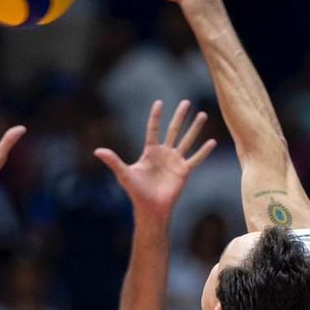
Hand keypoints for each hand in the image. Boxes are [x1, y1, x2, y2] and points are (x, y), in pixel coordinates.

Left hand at [93, 99, 214, 218]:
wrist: (151, 208)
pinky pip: (196, 159)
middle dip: (180, 116)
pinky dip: (204, 151)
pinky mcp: (184, 171)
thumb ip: (113, 161)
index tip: (159, 102)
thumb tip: (97, 151)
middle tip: (186, 102)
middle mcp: (164, 154)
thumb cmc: (136, 192)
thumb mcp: (124, 174)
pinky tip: (212, 142)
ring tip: (203, 115)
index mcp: (150, 152)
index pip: (153, 129)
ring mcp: (175, 161)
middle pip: (174, 130)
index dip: (155, 116)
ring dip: (195, 128)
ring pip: (187, 140)